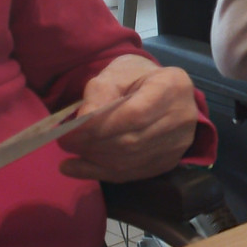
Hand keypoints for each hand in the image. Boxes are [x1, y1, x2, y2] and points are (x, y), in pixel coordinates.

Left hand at [57, 53, 203, 180]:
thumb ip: (99, 92)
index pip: (134, 115)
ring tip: (70, 151)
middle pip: (132, 141)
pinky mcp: (168, 162)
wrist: (163, 89)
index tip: (69, 131)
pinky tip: (75, 168)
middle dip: (92, 144)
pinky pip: (131, 174)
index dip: (100, 126)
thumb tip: (81, 123)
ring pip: (129, 161)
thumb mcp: (117, 72)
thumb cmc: (138, 77)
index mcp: (173, 87)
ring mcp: (178, 144)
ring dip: (94, 159)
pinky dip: (99, 173)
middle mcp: (183, 118)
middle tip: (64, 141)